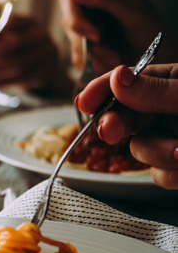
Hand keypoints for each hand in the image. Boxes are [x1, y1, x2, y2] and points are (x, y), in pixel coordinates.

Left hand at [0, 14, 65, 91]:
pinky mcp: (48, 72)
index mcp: (30, 23)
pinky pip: (24, 78)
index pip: (11, 24)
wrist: (45, 68)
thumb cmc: (21, 50)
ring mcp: (48, 54)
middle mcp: (42, 36)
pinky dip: (4, 81)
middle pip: (15, 44)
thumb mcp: (11, 38)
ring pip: (19, 64)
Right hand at [59, 0, 173, 72]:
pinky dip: (93, 60)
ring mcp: (89, 22)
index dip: (76, 17)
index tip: (93, 34)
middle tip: (102, 44)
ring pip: (73, 39)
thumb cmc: (154, 32)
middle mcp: (94, 1)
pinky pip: (78, 54)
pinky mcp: (88, 41)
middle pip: (68, 18)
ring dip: (93, 52)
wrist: (162, 58)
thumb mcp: (131, 12)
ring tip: (115, 55)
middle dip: (85, 38)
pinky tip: (111, 58)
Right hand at [76, 63, 177, 188]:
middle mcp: (165, 111)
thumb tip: (117, 77)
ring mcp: (169, 140)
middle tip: (108, 131)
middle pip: (122, 117)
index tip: (84, 102)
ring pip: (139, 149)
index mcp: (168, 83)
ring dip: (159, 153)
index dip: (100, 91)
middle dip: (115, 124)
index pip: (124, 83)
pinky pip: (157, 175)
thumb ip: (155, 90)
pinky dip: (172, 175)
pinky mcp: (176, 168)